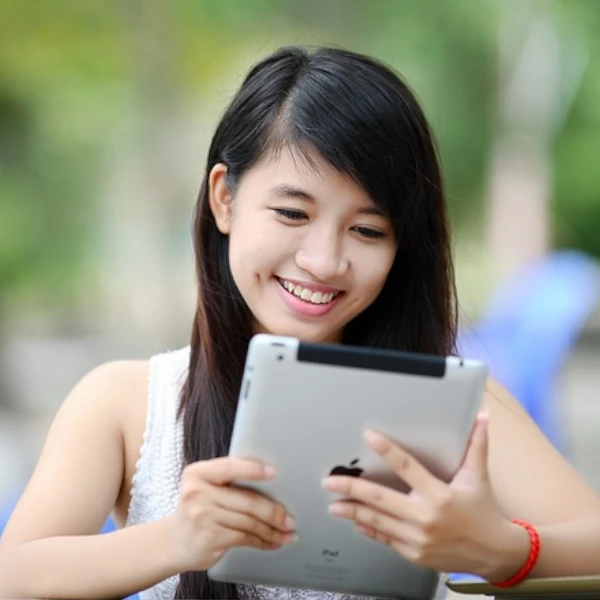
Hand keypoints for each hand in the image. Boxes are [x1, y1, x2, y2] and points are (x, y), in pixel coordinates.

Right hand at [168, 457, 296, 571]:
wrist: (173, 542)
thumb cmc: (197, 508)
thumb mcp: (204, 486)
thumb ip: (228, 479)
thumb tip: (271, 481)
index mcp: (197, 473)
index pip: (230, 467)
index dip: (253, 469)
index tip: (274, 472)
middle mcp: (197, 493)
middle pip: (246, 500)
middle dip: (274, 511)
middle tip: (290, 518)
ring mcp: (202, 517)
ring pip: (249, 522)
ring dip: (272, 530)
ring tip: (286, 532)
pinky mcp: (209, 538)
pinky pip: (244, 538)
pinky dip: (262, 541)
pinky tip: (272, 542)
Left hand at [321, 411, 528, 580]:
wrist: (494, 553)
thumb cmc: (483, 512)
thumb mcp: (478, 476)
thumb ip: (476, 445)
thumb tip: (481, 415)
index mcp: (439, 493)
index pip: (407, 466)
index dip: (387, 449)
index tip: (369, 436)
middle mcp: (425, 517)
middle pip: (380, 498)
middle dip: (352, 488)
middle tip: (329, 481)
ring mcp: (417, 538)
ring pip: (377, 521)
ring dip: (353, 511)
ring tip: (333, 504)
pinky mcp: (414, 554)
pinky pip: (385, 538)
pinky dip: (369, 529)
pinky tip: (355, 521)